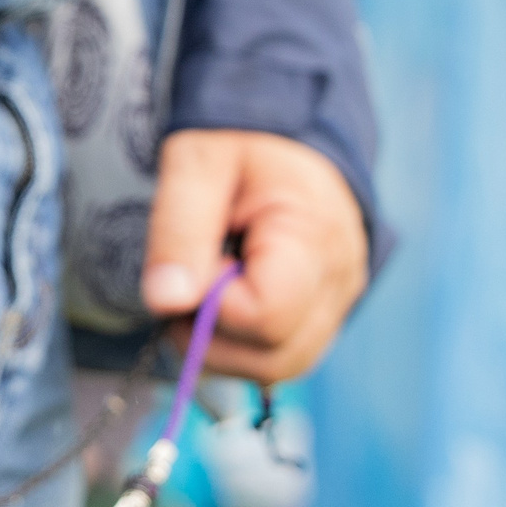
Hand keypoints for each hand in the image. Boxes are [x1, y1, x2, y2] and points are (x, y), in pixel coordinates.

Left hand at [140, 129, 368, 382]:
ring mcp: (337, 304)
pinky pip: (281, 359)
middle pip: (272, 358)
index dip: (213, 303)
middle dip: (210, 335)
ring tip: (206, 289)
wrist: (286, 137)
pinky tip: (224, 304)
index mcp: (313, 237)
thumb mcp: (196, 165)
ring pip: (277, 369)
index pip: (265, 315)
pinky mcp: (324, 317)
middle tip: (191, 279)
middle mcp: (339, 281)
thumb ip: (179, 230)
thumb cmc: (239, 146)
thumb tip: (165, 302)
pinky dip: (240, 347)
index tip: (200, 261)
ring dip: (222, 347)